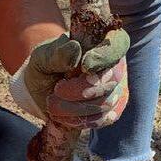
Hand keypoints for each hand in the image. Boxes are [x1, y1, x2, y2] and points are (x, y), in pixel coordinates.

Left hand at [9, 29, 129, 129]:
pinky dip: (79, 120)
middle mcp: (115, 64)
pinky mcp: (112, 110)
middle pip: (113, 79)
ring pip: (106, 102)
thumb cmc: (46, 66)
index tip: (84, 65)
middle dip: (82, 89)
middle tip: (56, 90)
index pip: (118, 44)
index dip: (104, 56)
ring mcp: (117, 89)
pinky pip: (103, 119)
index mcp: (102, 41)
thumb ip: (57, 53)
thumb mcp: (43, 56)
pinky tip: (62, 116)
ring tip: (52, 103)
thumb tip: (75, 48)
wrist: (42, 90)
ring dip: (74, 107)